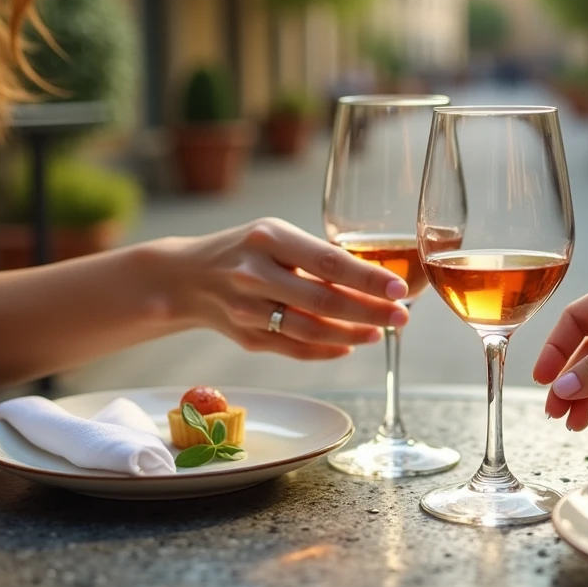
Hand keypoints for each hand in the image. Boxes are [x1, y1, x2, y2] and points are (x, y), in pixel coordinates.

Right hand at [153, 218, 410, 359]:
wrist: (186, 276)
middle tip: (401, 317)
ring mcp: (246, 309)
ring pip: (309, 330)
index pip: (328, 262)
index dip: (367, 279)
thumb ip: (316, 256)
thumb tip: (375, 279)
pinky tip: (349, 346)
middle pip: (322, 301)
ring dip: (350, 335)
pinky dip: (325, 350)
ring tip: (378, 333)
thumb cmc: (246, 251)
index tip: (398, 289)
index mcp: (268, 238)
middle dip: (369, 312)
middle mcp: (254, 274)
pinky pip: (293, 349)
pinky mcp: (245, 337)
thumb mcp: (276, 236)